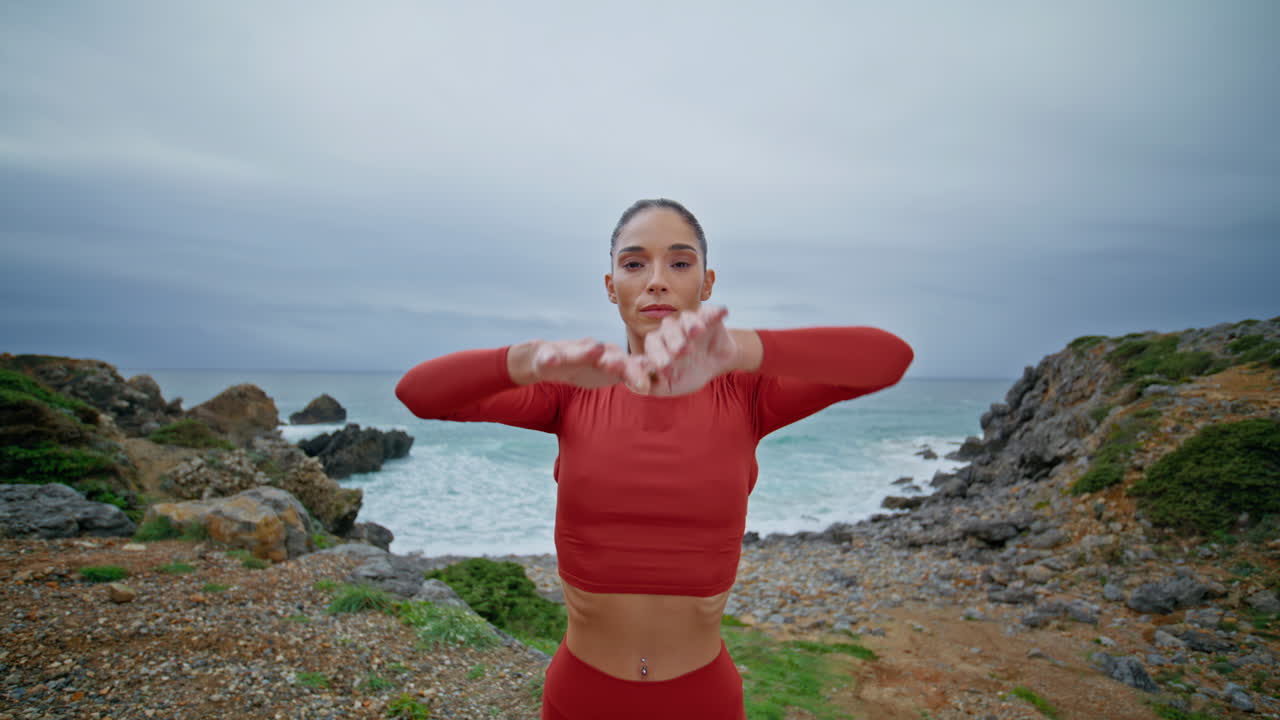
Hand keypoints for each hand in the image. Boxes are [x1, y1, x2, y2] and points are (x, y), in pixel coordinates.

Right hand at [532, 338, 651, 391]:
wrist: (546, 360)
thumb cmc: (584, 367)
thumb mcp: (608, 373)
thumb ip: (630, 373)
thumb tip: (655, 379)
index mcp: (608, 358)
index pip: (627, 366)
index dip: (637, 373)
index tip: (647, 386)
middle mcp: (591, 351)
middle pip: (606, 356)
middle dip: (616, 361)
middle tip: (627, 367)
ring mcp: (568, 351)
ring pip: (578, 351)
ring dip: (586, 350)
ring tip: (595, 349)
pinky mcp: (546, 354)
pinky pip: (547, 356)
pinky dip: (548, 357)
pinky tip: (548, 359)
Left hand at [636, 304, 736, 395]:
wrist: (711, 366)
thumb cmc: (684, 376)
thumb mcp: (667, 387)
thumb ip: (650, 385)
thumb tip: (636, 385)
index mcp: (656, 346)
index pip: (652, 346)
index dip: (657, 356)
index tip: (665, 369)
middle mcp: (669, 331)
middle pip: (667, 330)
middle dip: (674, 341)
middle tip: (681, 351)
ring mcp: (688, 323)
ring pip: (686, 319)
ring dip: (690, 325)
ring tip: (697, 331)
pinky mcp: (707, 317)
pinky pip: (709, 312)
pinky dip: (715, 312)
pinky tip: (723, 313)